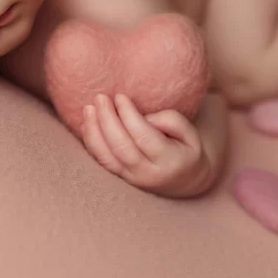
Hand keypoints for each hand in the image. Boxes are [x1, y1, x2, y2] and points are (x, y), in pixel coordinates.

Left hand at [80, 93, 211, 197]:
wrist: (184, 182)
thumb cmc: (186, 150)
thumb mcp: (190, 133)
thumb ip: (170, 120)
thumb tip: (143, 117)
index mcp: (168, 160)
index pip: (143, 136)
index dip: (129, 115)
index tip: (120, 96)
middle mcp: (147, 173)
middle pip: (121, 147)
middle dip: (107, 119)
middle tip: (101, 97)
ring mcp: (131, 178)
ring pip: (106, 157)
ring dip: (94, 131)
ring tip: (89, 108)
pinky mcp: (119, 178)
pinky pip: (101, 162)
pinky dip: (91, 142)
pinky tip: (87, 123)